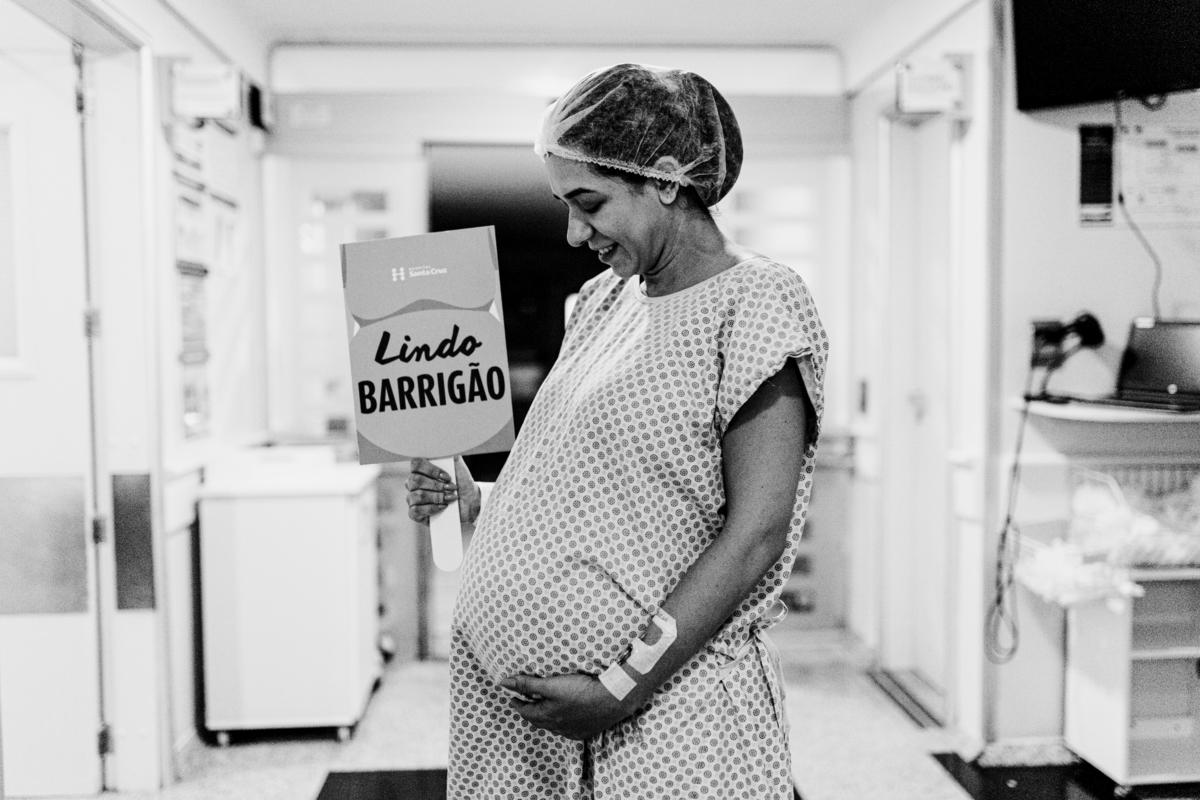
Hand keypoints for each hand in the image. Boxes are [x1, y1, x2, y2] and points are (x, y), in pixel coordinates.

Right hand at [405, 457, 479, 524]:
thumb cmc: (461, 482)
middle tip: (451, 488)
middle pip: (414, 480)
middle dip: (435, 485)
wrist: (469, 501)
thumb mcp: (458, 466)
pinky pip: (415, 511)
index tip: (447, 476)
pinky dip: (431, 508)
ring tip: (450, 498)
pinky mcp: (415, 514)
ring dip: (436, 497)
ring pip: (416, 496)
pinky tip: (443, 507)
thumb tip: (446, 442)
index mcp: (421, 469)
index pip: (415, 464)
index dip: (431, 470)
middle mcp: (413, 483)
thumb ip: (451, 453)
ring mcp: (412, 498)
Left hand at [500, 673, 632, 740]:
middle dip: (530, 712)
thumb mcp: (551, 685)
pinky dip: (561, 722)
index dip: (518, 704)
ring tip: (543, 709)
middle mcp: (558, 728)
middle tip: (525, 703)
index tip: (513, 698)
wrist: (612, 700)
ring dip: (545, 718)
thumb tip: (504, 683)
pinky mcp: (586, 730)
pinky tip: (565, 717)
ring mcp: (573, 731)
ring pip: (553, 726)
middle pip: (538, 720)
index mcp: (547, 717)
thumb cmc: (581, 691)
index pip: (526, 712)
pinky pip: (568, 729)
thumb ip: (528, 684)